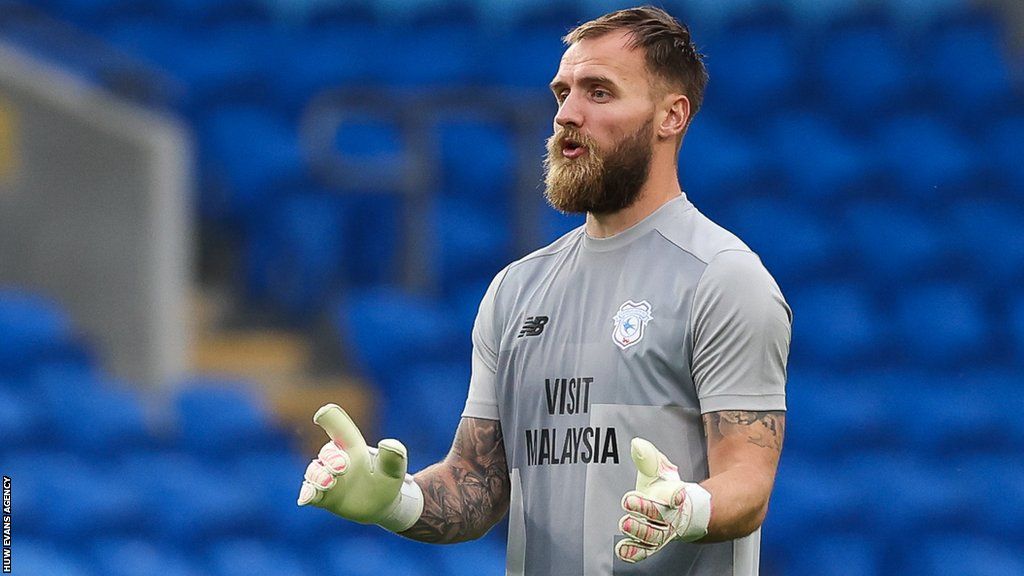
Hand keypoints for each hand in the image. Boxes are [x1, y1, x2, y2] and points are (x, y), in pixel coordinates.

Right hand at [297, 404, 421, 530]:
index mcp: (352, 445)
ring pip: (315, 471)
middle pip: (327, 451)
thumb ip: (394, 456)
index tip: (321, 415)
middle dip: (332, 458)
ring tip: (329, 483)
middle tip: (343, 467)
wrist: (381, 505)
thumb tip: (387, 443)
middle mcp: (336, 459)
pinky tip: (305, 498)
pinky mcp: (322, 497)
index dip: (328, 417)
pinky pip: (310, 493)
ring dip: (318, 476)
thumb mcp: (394, 468)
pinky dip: (306, 494)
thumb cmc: (386, 479)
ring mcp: (327, 477)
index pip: (338, 426)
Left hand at [615, 437, 711, 563]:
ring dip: (639, 531)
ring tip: (625, 524)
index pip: (677, 496)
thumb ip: (648, 459)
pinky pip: (644, 551)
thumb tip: (637, 444)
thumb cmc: (665, 489)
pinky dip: (634, 552)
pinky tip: (621, 550)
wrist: (680, 513)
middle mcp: (671, 518)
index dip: (675, 495)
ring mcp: (662, 533)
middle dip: (646, 510)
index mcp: (676, 497)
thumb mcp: (658, 471)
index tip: (676, 494)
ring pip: (653, 536)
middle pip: (661, 516)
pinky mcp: (652, 544)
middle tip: (629, 502)